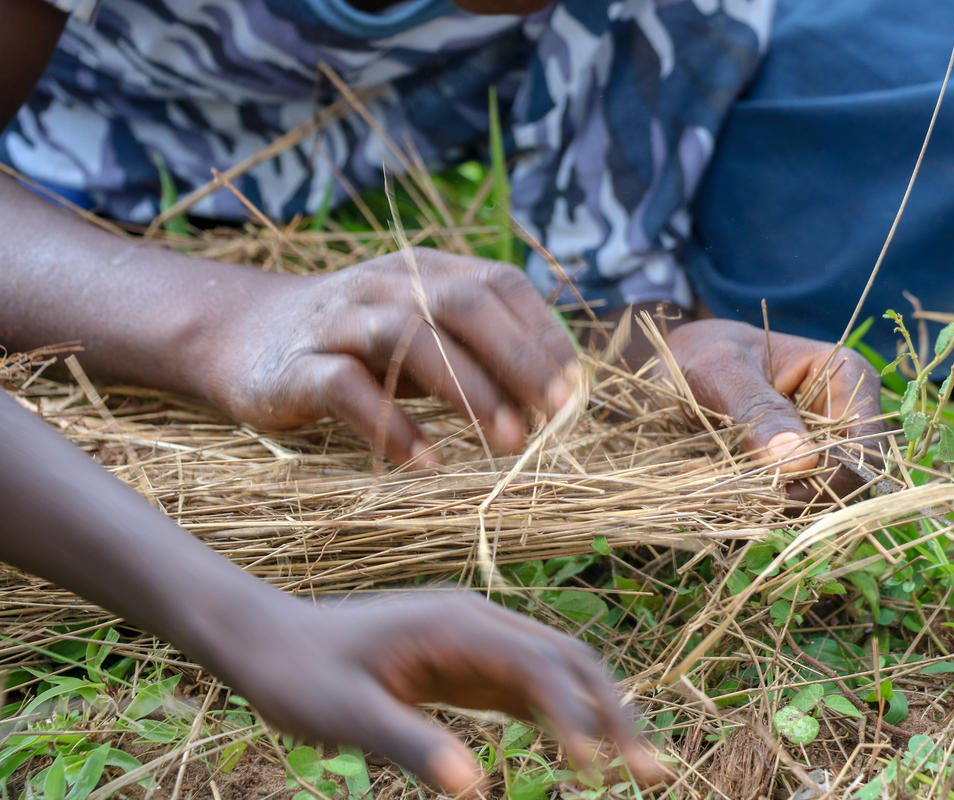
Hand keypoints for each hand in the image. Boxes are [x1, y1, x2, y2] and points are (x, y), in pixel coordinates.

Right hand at [202, 250, 579, 465]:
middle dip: (518, 360)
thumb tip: (556, 394)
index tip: (574, 387)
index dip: (542, 332)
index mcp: (425, 269)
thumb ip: (478, 350)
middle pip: (463, 304)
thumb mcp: (420, 330)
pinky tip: (427, 462)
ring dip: (468, 392)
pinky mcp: (297, 367)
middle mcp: (385, 283)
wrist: (241, 338)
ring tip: (508, 445)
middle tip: (555, 417)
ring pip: (410, 337)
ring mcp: (339, 321)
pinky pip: (347, 389)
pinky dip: (392, 426)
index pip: (498, 282)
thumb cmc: (356, 344)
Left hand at [214, 590, 663, 795]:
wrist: (267, 641)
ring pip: (559, 672)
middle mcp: (478, 623)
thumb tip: (473, 789)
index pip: (540, 665)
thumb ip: (409, 744)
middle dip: (615, 712)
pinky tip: (582, 756)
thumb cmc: (298, 674)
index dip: (575, 716)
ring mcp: (476, 640)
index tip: (593, 772)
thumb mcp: (343, 715)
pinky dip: (564, 719)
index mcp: (456, 624)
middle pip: (570, 660)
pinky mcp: (466, 663)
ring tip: (638, 769)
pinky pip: (529, 688)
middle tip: (653, 772)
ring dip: (600, 715)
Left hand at [667, 319, 883, 498]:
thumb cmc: (704, 353)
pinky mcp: (801, 469)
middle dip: (799, 494)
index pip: (865, 444)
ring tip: (724, 484)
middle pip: (849, 478)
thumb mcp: (721, 372)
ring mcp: (827, 444)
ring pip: (822, 496)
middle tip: (742, 492)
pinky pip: (794, 500)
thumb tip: (801, 463)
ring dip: (775, 502)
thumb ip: (757, 411)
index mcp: (848, 377)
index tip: (781, 492)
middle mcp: (849, 414)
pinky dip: (761, 502)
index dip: (833, 477)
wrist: (680, 361)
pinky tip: (725, 487)